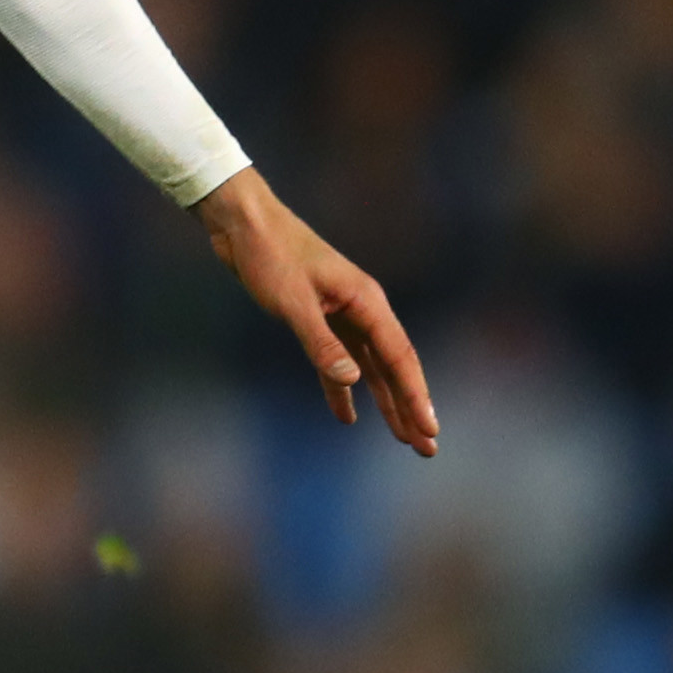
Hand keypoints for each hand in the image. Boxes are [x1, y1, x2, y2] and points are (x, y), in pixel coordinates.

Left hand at [195, 169, 437, 455]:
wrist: (243, 224)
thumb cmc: (269, 255)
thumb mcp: (292, 302)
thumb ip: (320, 342)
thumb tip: (352, 380)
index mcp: (365, 301)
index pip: (399, 357)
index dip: (416, 396)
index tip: (429, 429)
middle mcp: (361, 309)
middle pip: (393, 367)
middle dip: (410, 407)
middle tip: (427, 448)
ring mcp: (341, 314)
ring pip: (370, 368)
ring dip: (384, 403)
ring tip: (401, 439)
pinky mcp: (318, 318)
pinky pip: (338, 361)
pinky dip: (342, 389)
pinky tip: (347, 415)